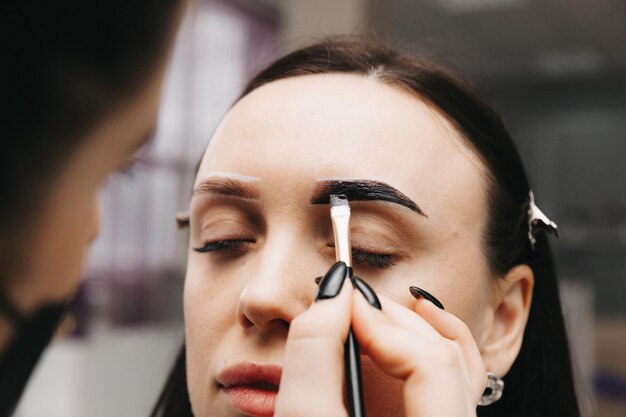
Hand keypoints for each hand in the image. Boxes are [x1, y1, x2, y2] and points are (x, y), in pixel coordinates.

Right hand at [274, 263, 486, 416]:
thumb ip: (314, 353)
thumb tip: (335, 290)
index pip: (431, 366)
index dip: (381, 323)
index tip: (339, 300)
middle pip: (447, 358)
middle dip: (394, 318)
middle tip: (350, 300)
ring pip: (461, 365)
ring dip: (416, 326)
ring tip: (377, 307)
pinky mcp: (435, 414)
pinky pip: (461, 377)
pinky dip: (434, 344)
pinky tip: (407, 324)